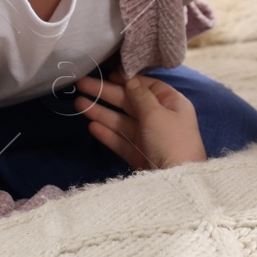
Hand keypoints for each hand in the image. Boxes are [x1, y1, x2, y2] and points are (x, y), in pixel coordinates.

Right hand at [72, 67, 205, 170]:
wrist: (177, 182)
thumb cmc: (171, 141)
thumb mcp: (156, 113)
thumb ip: (140, 96)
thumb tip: (130, 80)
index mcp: (172, 104)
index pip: (147, 87)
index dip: (127, 80)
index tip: (107, 74)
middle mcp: (160, 119)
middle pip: (130, 102)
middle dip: (106, 94)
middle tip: (81, 84)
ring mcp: (149, 138)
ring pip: (122, 121)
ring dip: (101, 112)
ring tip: (78, 104)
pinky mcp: (139, 156)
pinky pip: (121, 141)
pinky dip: (107, 134)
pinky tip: (92, 126)